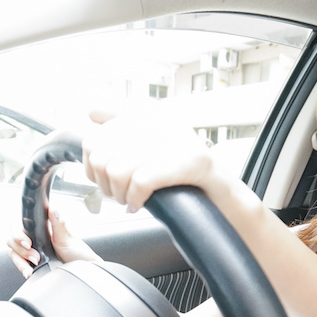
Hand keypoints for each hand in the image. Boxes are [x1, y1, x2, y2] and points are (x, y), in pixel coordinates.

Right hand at [7, 210, 99, 277]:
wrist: (83, 269)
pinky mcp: (31, 264)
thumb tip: (52, 209)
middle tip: (35, 256)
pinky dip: (22, 268)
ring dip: (21, 260)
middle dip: (21, 249)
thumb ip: (58, 223)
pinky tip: (30, 272)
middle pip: (12, 239)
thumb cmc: (77, 252)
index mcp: (40, 229)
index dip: (18, 233)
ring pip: (14, 252)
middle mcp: (33, 239)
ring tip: (35, 264)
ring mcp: (31, 252)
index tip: (28, 241)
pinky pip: (20, 265)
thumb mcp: (68, 238)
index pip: (19, 225)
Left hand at [81, 110, 215, 212]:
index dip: (94, 167)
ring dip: (121, 195)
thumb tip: (92, 111)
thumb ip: (121, 124)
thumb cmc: (184, 177)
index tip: (106, 180)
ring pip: (117, 171)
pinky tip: (141, 204)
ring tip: (132, 200)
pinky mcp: (189, 161)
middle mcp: (162, 121)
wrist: (225, 198)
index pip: (94, 138)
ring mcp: (177, 140)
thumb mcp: (151, 146)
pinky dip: (135, 199)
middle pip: (102, 157)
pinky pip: (140, 182)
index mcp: (149, 116)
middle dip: (106, 185)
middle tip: (122, 195)